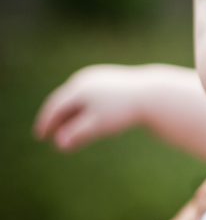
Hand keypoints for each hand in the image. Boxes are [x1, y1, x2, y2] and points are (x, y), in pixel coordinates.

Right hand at [34, 64, 156, 150]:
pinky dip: (81, 105)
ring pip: (75, 95)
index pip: (55, 107)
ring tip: (64, 127)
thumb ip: (79, 134)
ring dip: (67, 111)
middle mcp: (84, 78)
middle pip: (63, 100)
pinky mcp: (106, 76)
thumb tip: (60, 144)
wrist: (150, 92)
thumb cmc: (124, 110)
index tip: (41, 136)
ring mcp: (95, 75)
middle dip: (55, 117)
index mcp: (79, 89)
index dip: (46, 123)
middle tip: (48, 133)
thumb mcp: (100, 124)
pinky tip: (83, 116)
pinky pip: (87, 92)